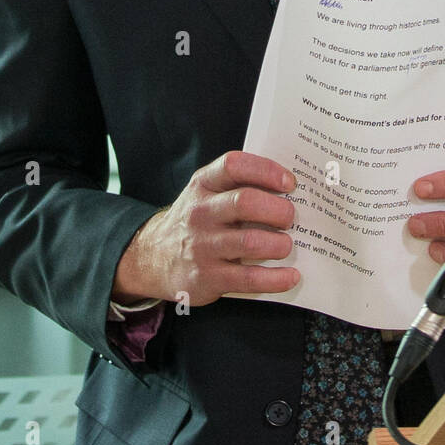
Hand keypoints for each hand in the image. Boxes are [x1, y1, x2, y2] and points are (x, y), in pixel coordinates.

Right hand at [112, 150, 299, 305]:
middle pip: (245, 202)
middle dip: (278, 210)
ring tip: (286, 245)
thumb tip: (290, 188)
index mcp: (203, 184)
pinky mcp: (207, 277)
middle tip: (290, 217)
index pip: (234, 166)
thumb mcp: (206, 193)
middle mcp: (200, 212)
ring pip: (250, 241)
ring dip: (279, 244)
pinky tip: (291, 276)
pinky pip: (248, 278)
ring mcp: (202, 246)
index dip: (266, 171)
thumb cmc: (196, 221)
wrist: (154, 257)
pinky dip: (276, 278)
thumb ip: (238, 185)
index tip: (289, 183)